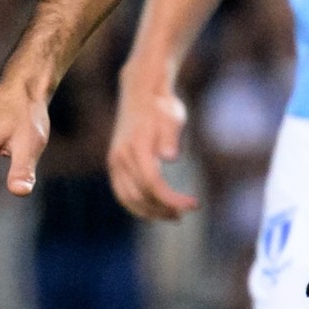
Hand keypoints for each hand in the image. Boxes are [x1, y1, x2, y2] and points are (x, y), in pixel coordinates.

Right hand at [107, 65, 196, 220]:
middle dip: (163, 209)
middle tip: (186, 212)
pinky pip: (122, 192)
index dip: (173, 199)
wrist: (140, 92)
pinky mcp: (115, 163)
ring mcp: (115, 161)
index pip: (153, 184)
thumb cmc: (161, 106)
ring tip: (173, 215)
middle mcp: (121, 157)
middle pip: (140, 195)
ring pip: (128, 198)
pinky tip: (154, 208)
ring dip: (150, 211)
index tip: (194, 204)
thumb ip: (170, 137)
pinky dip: (137, 205)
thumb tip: (171, 157)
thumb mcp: (172, 117)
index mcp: (136, 148)